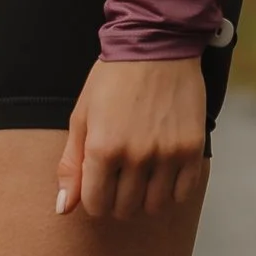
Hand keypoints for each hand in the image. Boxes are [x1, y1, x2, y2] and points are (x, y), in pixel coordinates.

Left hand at [55, 57, 208, 222]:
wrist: (156, 46)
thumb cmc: (112, 79)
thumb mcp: (82, 117)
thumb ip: (71, 166)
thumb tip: (63, 209)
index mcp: (103, 148)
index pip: (96, 204)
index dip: (94, 200)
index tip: (99, 185)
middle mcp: (136, 155)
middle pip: (124, 209)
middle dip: (118, 200)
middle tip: (120, 179)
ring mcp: (167, 153)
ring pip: (154, 206)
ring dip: (145, 198)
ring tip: (142, 177)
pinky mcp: (192, 149)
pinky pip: (183, 193)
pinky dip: (172, 191)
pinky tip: (164, 173)